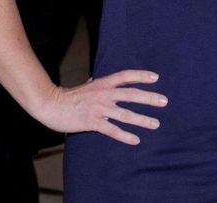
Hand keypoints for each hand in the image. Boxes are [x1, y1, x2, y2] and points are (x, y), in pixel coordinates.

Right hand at [35, 70, 166, 144]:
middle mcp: (103, 94)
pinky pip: (112, 130)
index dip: (141, 76)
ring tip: (156, 124)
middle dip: (149, 98)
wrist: (51, 105)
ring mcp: (99, 108)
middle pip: (131, 94)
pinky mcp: (92, 122)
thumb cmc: (69, 96)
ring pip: (125, 114)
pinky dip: (125, 135)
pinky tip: (136, 140)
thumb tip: (97, 80)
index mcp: (103, 83)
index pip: (125, 76)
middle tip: (164, 101)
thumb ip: (95, 83)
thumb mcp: (85, 86)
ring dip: (142, 119)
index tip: (156, 78)